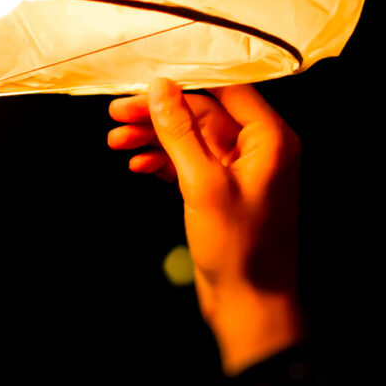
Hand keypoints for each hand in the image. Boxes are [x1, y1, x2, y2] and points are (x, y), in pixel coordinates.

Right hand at [106, 78, 304, 373]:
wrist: (250, 305)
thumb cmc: (239, 249)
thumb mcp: (202, 184)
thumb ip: (179, 132)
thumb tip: (160, 88)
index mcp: (270, 139)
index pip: (227, 89)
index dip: (185, 82)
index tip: (146, 80)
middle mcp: (259, 150)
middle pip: (204, 113)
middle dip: (160, 114)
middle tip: (117, 113)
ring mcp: (239, 172)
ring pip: (191, 140)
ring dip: (154, 138)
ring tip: (115, 140)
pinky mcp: (221, 193)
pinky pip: (190, 164)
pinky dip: (163, 162)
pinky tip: (137, 164)